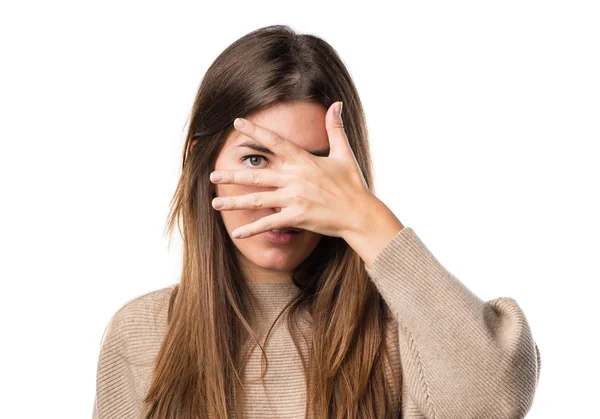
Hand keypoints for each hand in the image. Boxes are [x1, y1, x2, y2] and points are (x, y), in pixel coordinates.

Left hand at [210, 101, 370, 238]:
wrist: (360, 213)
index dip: (256, 131)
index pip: (275, 142)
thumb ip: (335, 128)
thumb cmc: (352, 184)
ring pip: (258, 199)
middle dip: (233, 175)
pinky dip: (252, 228)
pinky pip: (270, 223)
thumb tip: (337, 103)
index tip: (237, 123)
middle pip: (257, 175)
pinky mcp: (297, 217)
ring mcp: (295, 198)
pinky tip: (237, 232)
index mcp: (304, 161)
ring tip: (215, 202)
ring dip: (235, 202)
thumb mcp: (344, 154)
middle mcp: (295, 178)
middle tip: (212, 173)